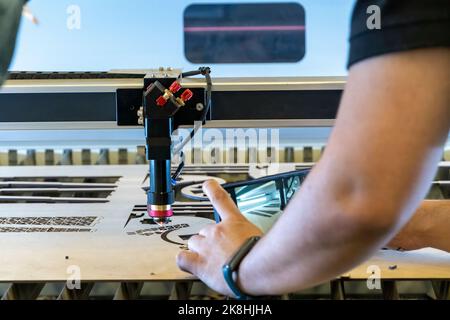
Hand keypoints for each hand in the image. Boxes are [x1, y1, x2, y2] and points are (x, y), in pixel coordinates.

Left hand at [176, 179, 262, 296]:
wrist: (257, 269)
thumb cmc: (265, 257)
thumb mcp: (265, 239)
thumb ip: (256, 238)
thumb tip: (261, 244)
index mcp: (235, 223)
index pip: (220, 199)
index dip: (212, 189)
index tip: (207, 184)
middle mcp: (218, 231)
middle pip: (205, 230)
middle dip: (211, 240)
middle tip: (222, 251)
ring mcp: (207, 246)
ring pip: (193, 243)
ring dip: (199, 250)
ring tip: (212, 261)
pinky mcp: (200, 263)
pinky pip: (183, 258)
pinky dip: (185, 261)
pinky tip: (191, 264)